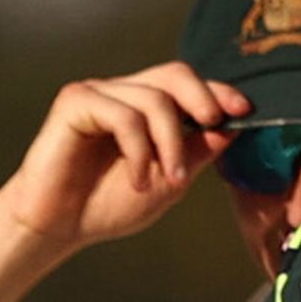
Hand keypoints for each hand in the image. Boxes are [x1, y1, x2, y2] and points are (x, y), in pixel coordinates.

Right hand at [0, 61, 247, 254]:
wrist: (56, 227)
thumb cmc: (104, 206)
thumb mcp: (168, 181)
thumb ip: (197, 151)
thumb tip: (234, 126)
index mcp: (142, 108)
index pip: (187, 85)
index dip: (218, 92)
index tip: (245, 110)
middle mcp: (120, 94)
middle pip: (174, 74)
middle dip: (202, 99)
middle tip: (212, 126)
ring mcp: (97, 94)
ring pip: (154, 99)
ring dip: (169, 143)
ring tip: (164, 181)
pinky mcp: (75, 102)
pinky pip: (123, 115)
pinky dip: (138, 150)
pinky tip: (136, 179)